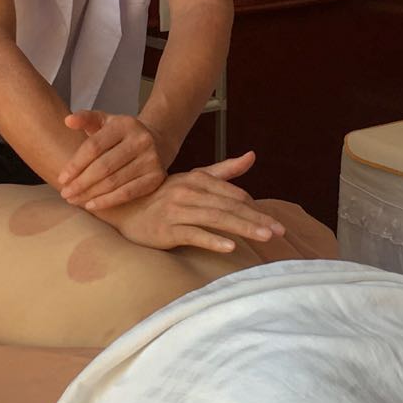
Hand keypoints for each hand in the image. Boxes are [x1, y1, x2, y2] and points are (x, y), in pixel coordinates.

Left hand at [58, 111, 170, 209]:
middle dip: (81, 183)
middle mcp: (141, 140)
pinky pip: (128, 193)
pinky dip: (107, 201)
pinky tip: (91, 205)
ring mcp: (151, 159)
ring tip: (75, 199)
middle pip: (103, 167)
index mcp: (125, 124)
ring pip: (114, 182)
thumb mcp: (105, 122)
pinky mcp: (156, 177)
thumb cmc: (121, 135)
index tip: (62, 178)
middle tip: (65, 193)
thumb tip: (68, 121)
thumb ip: (86, 118)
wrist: (156, 143)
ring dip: (90, 194)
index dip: (75, 164)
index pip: (94, 146)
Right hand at [108, 152, 286, 252]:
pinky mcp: (165, 230)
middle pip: (229, 207)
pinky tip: (229, 246)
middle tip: (280, 231)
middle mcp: (188, 192)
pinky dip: (211, 240)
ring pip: (216, 219)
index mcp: (197, 179)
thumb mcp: (193, 179)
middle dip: (257, 219)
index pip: (234, 195)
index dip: (256, 208)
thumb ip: (224, 170)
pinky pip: (192, 234)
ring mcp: (176, 211)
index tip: (275, 222)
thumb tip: (252, 156)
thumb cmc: (162, 196)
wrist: (122, 209)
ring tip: (265, 236)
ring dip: (242, 227)